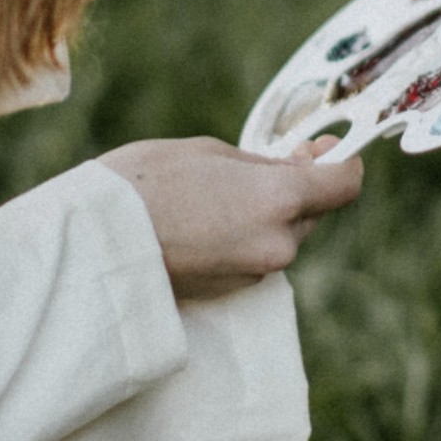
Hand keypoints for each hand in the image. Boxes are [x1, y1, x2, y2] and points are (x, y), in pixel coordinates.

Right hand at [99, 135, 362, 299]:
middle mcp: (279, 242)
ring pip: (280, 236)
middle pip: (311, 212)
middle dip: (292, 190)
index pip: (344, 184)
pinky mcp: (232, 291)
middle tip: (252, 166)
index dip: (341, 162)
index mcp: (279, 198)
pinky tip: (200, 223)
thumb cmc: (144, 183)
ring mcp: (256, 272)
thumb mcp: (209, 152)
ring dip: (263, 216)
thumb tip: (293, 167)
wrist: (95, 243)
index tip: (322, 149)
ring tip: (211, 196)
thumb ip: (260, 164)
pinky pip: (253, 257)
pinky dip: (241, 239)